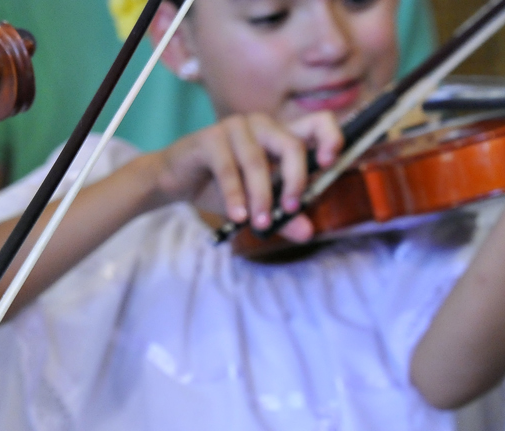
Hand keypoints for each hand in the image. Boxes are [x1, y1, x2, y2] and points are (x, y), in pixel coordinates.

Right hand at [150, 112, 341, 241]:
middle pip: (292, 144)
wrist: (173, 180)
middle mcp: (262, 125)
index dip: (331, 137)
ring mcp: (235, 127)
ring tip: (259, 223)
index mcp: (279, 135)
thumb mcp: (255, 204)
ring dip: (260, 196)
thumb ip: (281, 216)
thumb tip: (307, 233)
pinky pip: (228, 169)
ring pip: (258, 161)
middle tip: (289, 209)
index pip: (317, 123)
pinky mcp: (210, 137)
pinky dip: (234, 196)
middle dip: (295, 180)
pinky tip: (237, 216)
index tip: (330, 162)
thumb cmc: (217, 185)